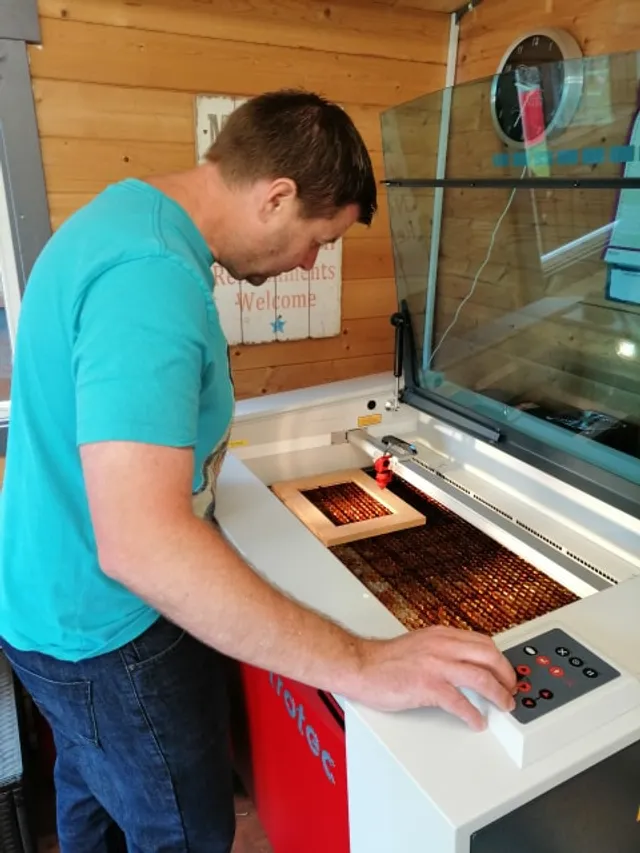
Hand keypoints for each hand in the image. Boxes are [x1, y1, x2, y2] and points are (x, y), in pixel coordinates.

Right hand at [352, 625, 517, 730]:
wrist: (360, 665)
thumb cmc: (385, 660)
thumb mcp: (421, 644)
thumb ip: (443, 650)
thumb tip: (464, 664)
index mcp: (441, 635)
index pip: (482, 642)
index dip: (499, 658)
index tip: (506, 671)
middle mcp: (441, 646)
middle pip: (488, 655)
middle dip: (506, 674)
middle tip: (511, 689)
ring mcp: (435, 665)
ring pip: (480, 676)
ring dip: (498, 694)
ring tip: (504, 705)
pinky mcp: (427, 686)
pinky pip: (459, 702)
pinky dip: (472, 714)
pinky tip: (476, 721)